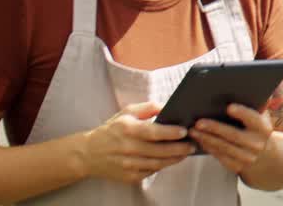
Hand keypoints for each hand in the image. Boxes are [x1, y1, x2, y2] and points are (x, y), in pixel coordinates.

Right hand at [81, 102, 195, 183]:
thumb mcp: (127, 112)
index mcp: (127, 129)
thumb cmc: (113, 130)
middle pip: (159, 151)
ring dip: (175, 158)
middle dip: (179, 148)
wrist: (89, 154)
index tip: (184, 131)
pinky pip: (152, 171)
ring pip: (158, 163)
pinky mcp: (129, 176)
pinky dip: (163, 165)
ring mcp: (128, 164)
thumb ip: (149, 107)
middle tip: (193, 144)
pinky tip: (172, 159)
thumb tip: (169, 106)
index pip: (152, 132)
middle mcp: (127, 148)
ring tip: (187, 152)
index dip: (170, 133)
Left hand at [188, 101, 277, 174]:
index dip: (242, 113)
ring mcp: (247, 157)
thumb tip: (250, 87)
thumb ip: (256, 104)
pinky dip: (208, 147)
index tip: (229, 106)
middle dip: (215, 128)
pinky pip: (219, 156)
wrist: (265, 155)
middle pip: (233, 135)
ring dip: (206, 138)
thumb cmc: (257, 128)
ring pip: (223, 147)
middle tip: (198, 121)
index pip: (253, 119)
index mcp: (264, 128)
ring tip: (193, 130)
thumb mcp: (261, 117)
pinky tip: (198, 140)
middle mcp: (257, 144)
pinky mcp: (236, 166)